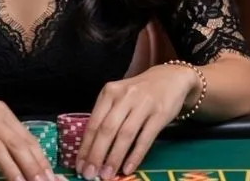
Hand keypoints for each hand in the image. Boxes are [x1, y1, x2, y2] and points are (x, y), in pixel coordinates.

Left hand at [76, 63, 199, 179]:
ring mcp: (143, 104)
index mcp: (110, 92)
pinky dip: (135, 155)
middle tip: (89, 174)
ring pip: (125, 135)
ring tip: (106, 175)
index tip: (79, 166)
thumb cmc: (139, 91)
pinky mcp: (159, 113)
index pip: (94, 122)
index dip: (85, 146)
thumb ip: (107, 116)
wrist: (170, 77)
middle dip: (96, 155)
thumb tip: (91, 149)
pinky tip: (128, 169)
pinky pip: (145, 138)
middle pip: (107, 129)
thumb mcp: (119, 96)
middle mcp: (124, 96)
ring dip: (114, 158)